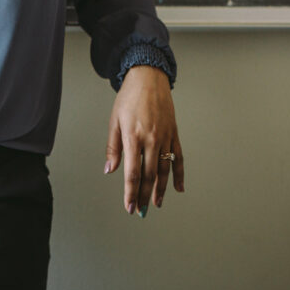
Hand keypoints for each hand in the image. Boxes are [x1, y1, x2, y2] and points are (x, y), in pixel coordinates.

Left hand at [104, 65, 184, 215]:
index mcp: (133, 136)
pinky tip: (178, 188)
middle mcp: (151, 139)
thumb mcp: (114, 120)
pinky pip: (179, 157)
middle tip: (141, 211)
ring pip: (165, 170)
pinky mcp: (174, 133)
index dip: (131, 192)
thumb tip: (110, 170)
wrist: (148, 77)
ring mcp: (164, 137)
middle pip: (150, 175)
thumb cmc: (129, 97)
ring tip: (156, 204)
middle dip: (145, 196)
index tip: (129, 207)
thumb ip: (113, 147)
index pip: (132, 172)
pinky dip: (179, 174)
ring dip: (161, 190)